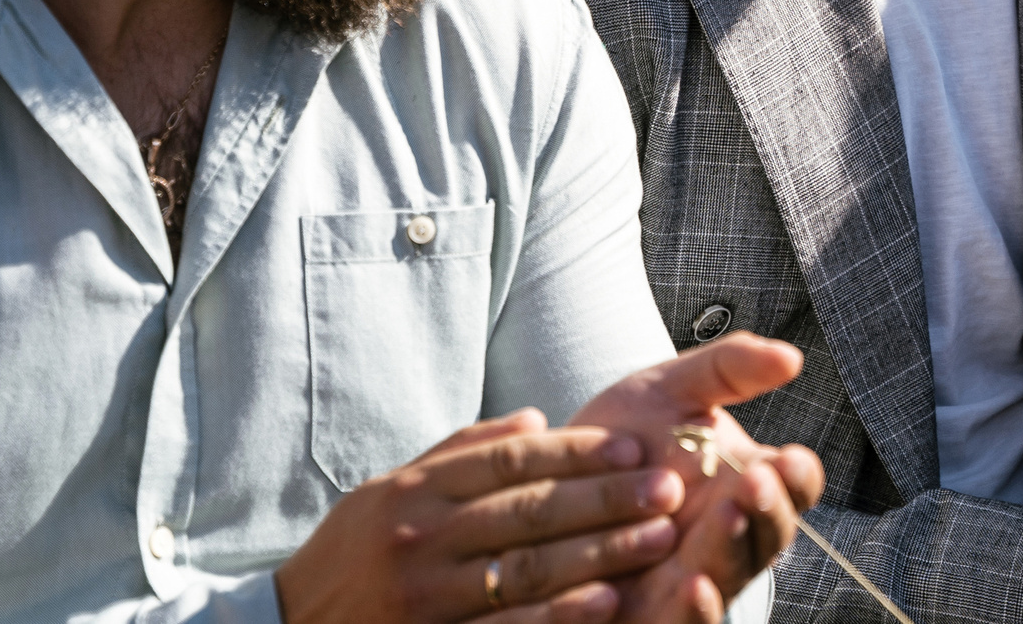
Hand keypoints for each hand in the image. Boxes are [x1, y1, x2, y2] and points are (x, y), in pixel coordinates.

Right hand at [275, 410, 685, 623]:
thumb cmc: (353, 556)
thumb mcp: (389, 491)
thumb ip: (462, 453)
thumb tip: (536, 418)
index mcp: (415, 492)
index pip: (510, 460)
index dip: (578, 451)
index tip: (635, 447)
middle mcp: (420, 539)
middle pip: (529, 510)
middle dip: (607, 499)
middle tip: (669, 488)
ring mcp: (426, 597)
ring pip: (528, 568)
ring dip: (601, 553)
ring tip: (659, 538)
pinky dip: (558, 617)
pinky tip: (607, 602)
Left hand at [570, 335, 825, 608]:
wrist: (543, 489)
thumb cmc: (619, 441)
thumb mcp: (671, 390)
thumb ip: (729, 368)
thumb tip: (791, 357)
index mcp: (745, 484)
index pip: (795, 485)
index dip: (799, 475)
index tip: (788, 457)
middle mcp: (729, 536)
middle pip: (771, 533)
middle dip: (768, 508)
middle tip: (756, 482)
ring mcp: (696, 578)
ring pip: (731, 576)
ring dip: (733, 551)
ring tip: (726, 517)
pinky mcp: (654, 615)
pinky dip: (697, 611)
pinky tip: (692, 586)